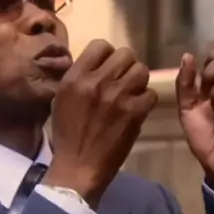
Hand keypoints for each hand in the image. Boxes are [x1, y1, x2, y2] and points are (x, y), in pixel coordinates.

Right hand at [46, 40, 157, 206]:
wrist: (78, 167)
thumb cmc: (67, 135)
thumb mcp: (62, 99)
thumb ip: (79, 78)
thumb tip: (96, 64)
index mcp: (76, 77)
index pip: (101, 45)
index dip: (107, 56)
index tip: (108, 69)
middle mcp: (97, 81)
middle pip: (125, 54)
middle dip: (126, 67)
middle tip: (123, 81)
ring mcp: (118, 96)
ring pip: (141, 70)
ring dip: (138, 82)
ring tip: (132, 94)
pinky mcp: (134, 112)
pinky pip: (150, 94)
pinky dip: (145, 101)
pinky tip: (137, 110)